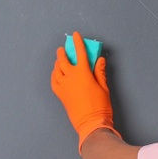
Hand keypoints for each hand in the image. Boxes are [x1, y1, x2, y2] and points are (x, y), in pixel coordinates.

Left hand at [50, 31, 112, 149]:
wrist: (91, 123)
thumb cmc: (100, 106)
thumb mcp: (104, 87)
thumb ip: (100, 72)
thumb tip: (99, 60)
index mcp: (82, 73)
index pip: (80, 53)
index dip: (77, 42)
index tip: (76, 35)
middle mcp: (70, 77)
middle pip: (64, 59)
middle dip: (63, 52)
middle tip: (63, 48)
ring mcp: (63, 86)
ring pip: (57, 69)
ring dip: (58, 63)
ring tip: (60, 60)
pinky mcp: (60, 95)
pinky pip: (53, 81)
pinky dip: (54, 75)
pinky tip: (56, 74)